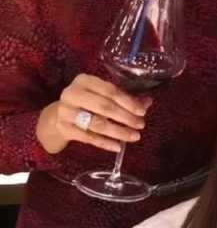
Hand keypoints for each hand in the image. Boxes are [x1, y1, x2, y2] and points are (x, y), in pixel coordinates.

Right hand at [35, 73, 150, 154]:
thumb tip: (147, 102)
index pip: (110, 91)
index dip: (128, 102)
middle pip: (104, 107)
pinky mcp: (64, 129)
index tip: (142, 111)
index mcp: (84, 81)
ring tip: (134, 136)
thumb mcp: (102, 94)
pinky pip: (88, 138)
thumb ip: (125, 97)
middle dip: (125, 117)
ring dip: (118, 132)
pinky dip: (105, 143)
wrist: (58, 115)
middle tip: (140, 125)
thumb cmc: (87, 101)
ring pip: (97, 124)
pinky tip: (118, 146)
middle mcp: (72, 94)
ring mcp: (66, 112)